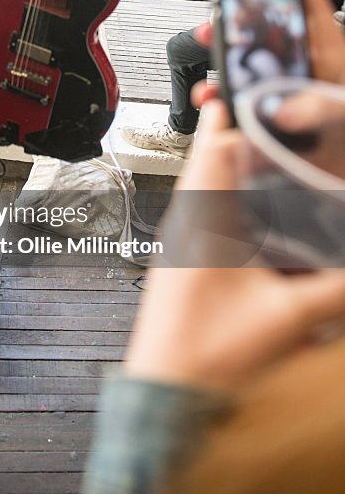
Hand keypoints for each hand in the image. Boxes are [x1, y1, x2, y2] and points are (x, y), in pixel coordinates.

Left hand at [125, 101, 344, 389]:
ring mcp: (183, 251)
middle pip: (211, 172)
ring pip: (209, 201)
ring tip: (259, 170)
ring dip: (233, 183)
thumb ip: (334, 289)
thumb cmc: (202, 357)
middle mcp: (186, 230)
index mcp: (200, 224)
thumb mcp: (285, 319)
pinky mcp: (188, 273)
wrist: (165, 400)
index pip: (211, 154)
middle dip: (237, 149)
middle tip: (257, 130)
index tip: (232, 93)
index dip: (226, 120)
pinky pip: (210, 229)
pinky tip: (258, 231)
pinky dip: (233, 217)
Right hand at [191, 0, 344, 109]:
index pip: (316, 18)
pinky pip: (245, 122)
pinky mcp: (276, 133)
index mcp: (331, 66)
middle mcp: (307, 82)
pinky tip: (217, 120)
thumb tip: (282, 106)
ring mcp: (289, 107)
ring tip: (208, 88)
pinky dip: (226, 122)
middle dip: (240, 36)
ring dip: (224, 85)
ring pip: (251, 85)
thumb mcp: (343, 116)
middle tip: (216, 26)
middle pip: (271, 47)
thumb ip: (319, 108)